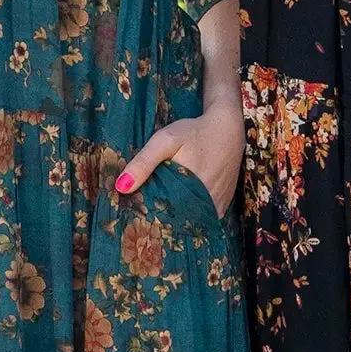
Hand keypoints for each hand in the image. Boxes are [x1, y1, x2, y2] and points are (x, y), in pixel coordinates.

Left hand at [115, 99, 244, 216]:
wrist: (228, 129)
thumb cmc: (194, 132)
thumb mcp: (166, 140)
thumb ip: (144, 162)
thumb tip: (121, 187)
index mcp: (188, 193)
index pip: (162, 218)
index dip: (147, 219)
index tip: (133, 218)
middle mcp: (205, 205)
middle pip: (176, 223)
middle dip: (160, 221)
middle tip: (143, 217)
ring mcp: (216, 208)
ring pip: (190, 223)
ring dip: (176, 220)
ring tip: (158, 213)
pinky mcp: (222, 206)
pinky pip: (202, 218)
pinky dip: (190, 216)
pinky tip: (178, 207)